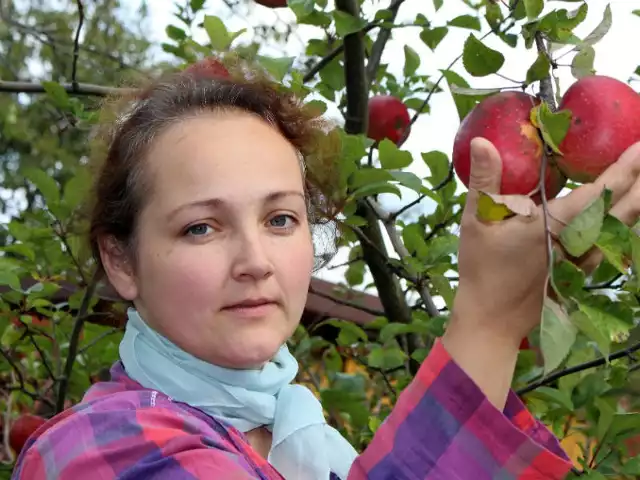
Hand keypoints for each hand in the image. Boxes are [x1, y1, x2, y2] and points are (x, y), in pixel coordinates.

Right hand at [442, 137, 639, 408]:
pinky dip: (622, 227)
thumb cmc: (482, 269)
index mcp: (555, 225)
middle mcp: (577, 243)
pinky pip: (610, 246)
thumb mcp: (476, 221)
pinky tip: (624, 220)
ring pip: (621, 230)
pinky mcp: (579, 274)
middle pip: (623, 209)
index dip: (625, 167)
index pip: (600, 191)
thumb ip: (484, 180)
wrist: (492, 319)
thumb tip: (483, 142)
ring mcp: (582, 261)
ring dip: (637, 205)